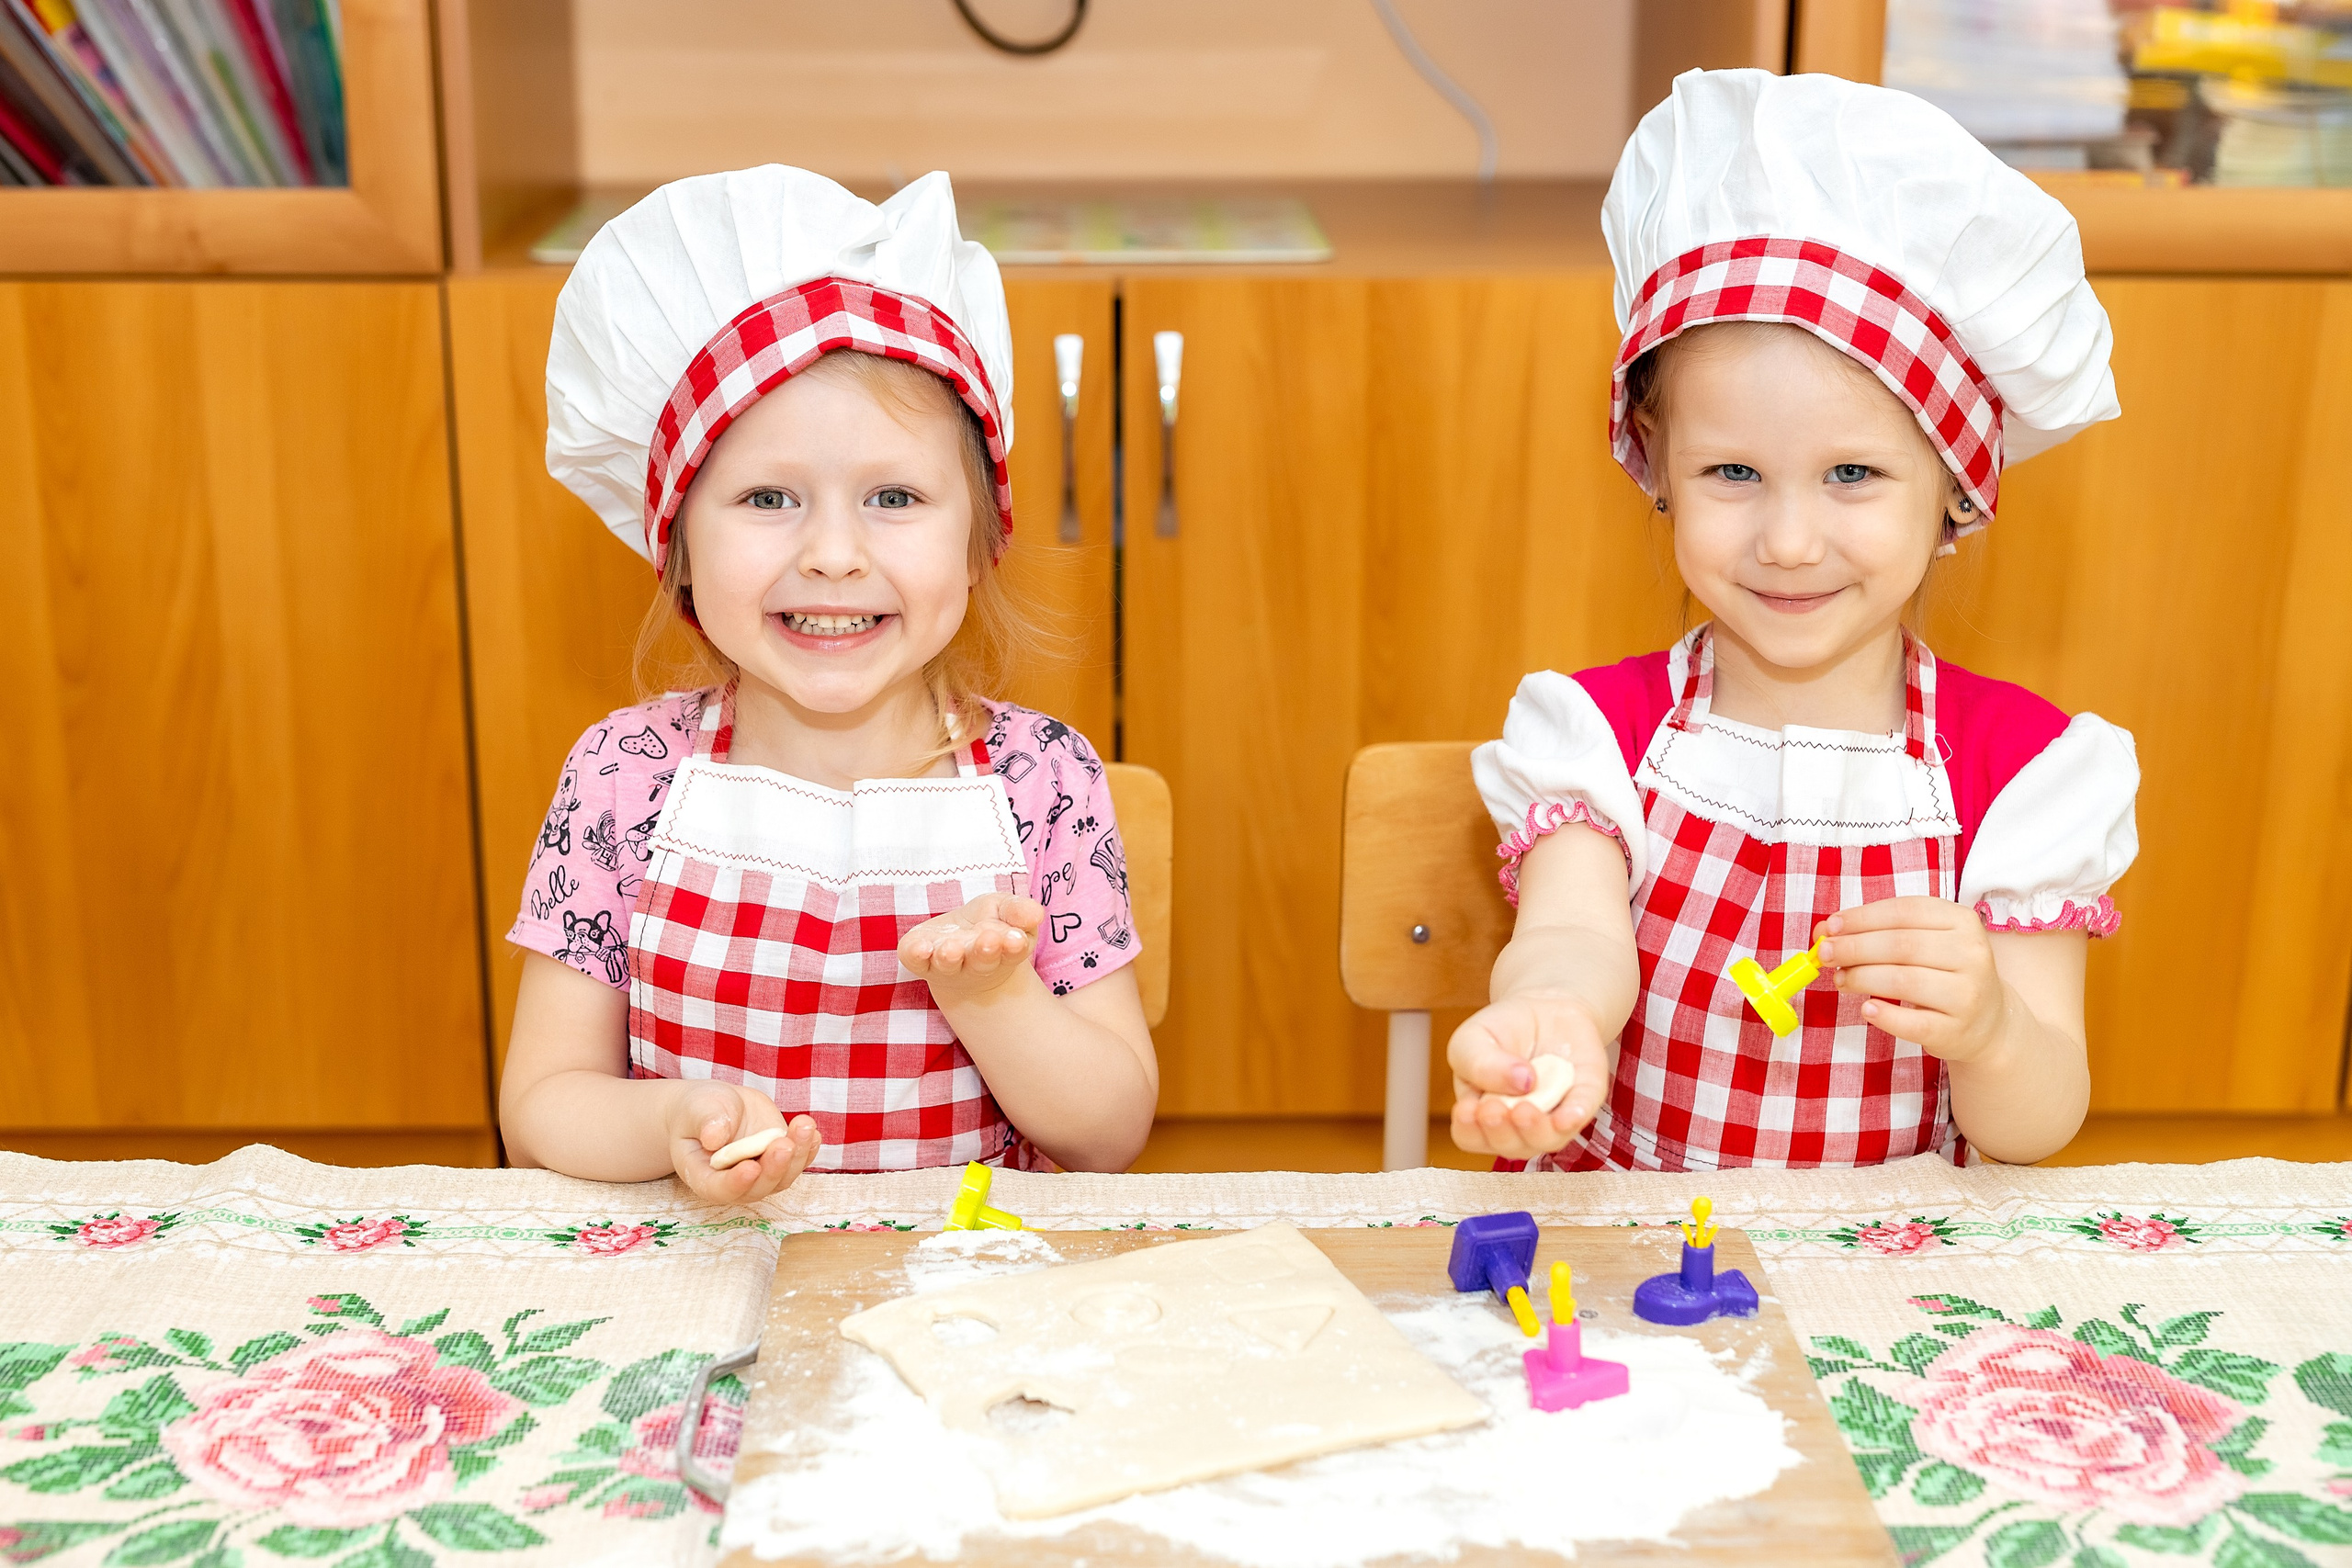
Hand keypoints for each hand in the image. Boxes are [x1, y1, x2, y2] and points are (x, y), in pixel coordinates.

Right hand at [666, 1083, 820, 1203]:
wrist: (717, 1106)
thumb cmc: (698, 1112)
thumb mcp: (697, 1110)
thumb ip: (705, 1122)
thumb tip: (714, 1137)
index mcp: (704, 1176)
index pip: (720, 1189)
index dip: (736, 1183)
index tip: (751, 1167)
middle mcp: (735, 1181)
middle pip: (758, 1187)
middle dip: (774, 1168)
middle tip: (784, 1144)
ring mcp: (761, 1172)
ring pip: (783, 1177)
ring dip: (797, 1156)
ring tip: (804, 1126)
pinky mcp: (779, 1159)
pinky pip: (797, 1161)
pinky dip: (808, 1149)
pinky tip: (812, 1133)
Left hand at [899, 892, 1044, 1003]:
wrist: (958, 945)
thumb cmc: (989, 925)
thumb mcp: (1007, 910)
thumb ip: (1020, 911)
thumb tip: (1036, 914)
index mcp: (1003, 952)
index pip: (1011, 951)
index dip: (1013, 946)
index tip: (1016, 939)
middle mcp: (974, 964)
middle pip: (981, 961)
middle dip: (984, 951)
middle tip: (988, 940)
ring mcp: (944, 964)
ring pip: (948, 964)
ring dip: (950, 957)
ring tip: (952, 948)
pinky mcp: (918, 959)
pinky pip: (915, 961)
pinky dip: (917, 955)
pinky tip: (920, 948)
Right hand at [1445, 991, 1611, 1160]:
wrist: (1543, 1007)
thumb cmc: (1501, 1030)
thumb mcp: (1473, 1039)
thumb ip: (1481, 1064)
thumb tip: (1522, 1083)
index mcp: (1482, 1114)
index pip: (1472, 1137)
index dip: (1469, 1132)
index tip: (1466, 1110)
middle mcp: (1518, 1125)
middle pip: (1509, 1145)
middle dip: (1500, 1133)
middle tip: (1493, 1109)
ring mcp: (1553, 1115)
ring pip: (1546, 1140)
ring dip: (1535, 1132)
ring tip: (1524, 1111)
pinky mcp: (1582, 1099)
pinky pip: (1581, 1116)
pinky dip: (1574, 1119)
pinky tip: (1568, 1116)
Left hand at [1816, 897, 2004, 1061]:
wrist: (1988, 1022)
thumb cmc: (1943, 973)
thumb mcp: (1923, 943)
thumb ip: (1878, 931)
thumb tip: (1825, 930)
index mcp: (1962, 921)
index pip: (1904, 911)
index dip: (1862, 917)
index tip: (1830, 927)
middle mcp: (1972, 954)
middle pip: (1901, 945)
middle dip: (1855, 948)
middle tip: (1824, 954)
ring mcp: (1967, 994)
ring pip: (1903, 981)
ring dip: (1861, 978)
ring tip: (1839, 979)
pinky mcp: (1956, 1029)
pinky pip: (1913, 1022)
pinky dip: (1884, 1015)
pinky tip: (1867, 1009)